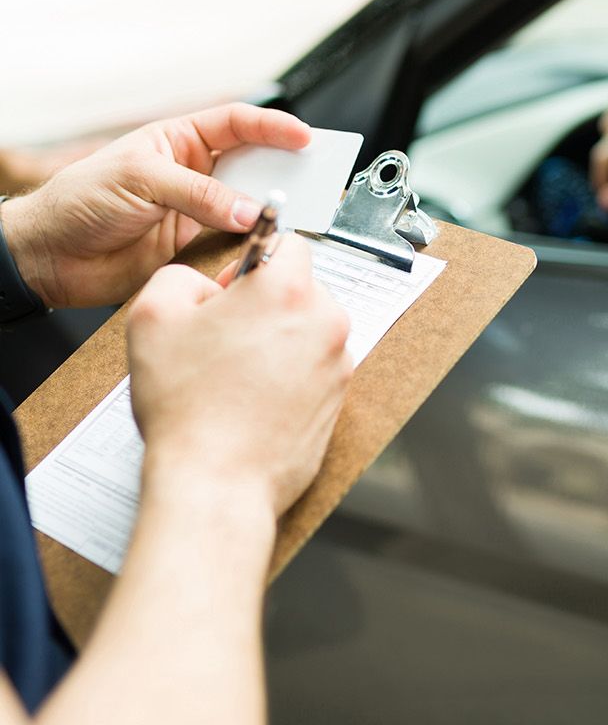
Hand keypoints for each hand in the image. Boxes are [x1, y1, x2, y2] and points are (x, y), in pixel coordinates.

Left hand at [1, 104, 310, 308]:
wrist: (50, 256)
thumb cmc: (79, 200)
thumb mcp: (140, 180)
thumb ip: (198, 194)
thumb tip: (247, 210)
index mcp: (180, 142)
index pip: (237, 125)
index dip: (274, 128)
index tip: (304, 137)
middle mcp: (195, 175)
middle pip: (254, 166)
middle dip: (284, 170)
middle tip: (314, 178)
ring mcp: (197, 213)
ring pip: (248, 208)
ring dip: (269, 212)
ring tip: (293, 215)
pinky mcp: (195, 249)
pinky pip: (233, 246)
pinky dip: (250, 247)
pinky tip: (260, 246)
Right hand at [128, 233, 351, 525]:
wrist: (216, 482)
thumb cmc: (187, 407)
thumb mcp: (151, 317)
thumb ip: (179, 277)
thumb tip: (202, 284)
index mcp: (287, 290)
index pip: (288, 242)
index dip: (251, 261)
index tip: (230, 289)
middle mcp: (325, 322)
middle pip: (301, 289)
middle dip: (266, 304)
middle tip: (224, 337)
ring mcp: (338, 364)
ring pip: (308, 331)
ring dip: (279, 341)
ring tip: (235, 376)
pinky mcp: (339, 401)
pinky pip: (315, 370)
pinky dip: (290, 377)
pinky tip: (253, 400)